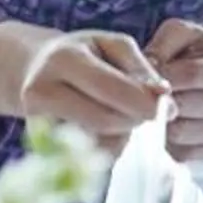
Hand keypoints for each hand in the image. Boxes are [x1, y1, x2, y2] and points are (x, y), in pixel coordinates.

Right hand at [0, 24, 169, 148]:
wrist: (35, 69)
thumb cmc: (84, 53)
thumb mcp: (114, 45)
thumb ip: (142, 68)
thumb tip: (163, 96)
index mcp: (62, 58)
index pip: (110, 88)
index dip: (143, 102)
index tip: (167, 108)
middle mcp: (42, 91)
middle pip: (103, 120)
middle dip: (135, 120)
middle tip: (149, 114)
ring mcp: (37, 121)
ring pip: (96, 143)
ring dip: (123, 135)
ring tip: (124, 115)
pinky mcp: (41, 144)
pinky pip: (87, 157)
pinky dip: (108, 146)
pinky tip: (109, 128)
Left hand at [147, 19, 202, 162]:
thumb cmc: (191, 50)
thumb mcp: (180, 32)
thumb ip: (163, 44)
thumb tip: (150, 71)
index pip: (192, 75)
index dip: (160, 75)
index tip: (138, 74)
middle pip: (185, 106)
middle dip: (155, 101)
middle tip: (134, 94)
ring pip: (180, 132)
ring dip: (156, 122)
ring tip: (144, 108)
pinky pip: (180, 151)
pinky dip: (162, 141)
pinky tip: (156, 124)